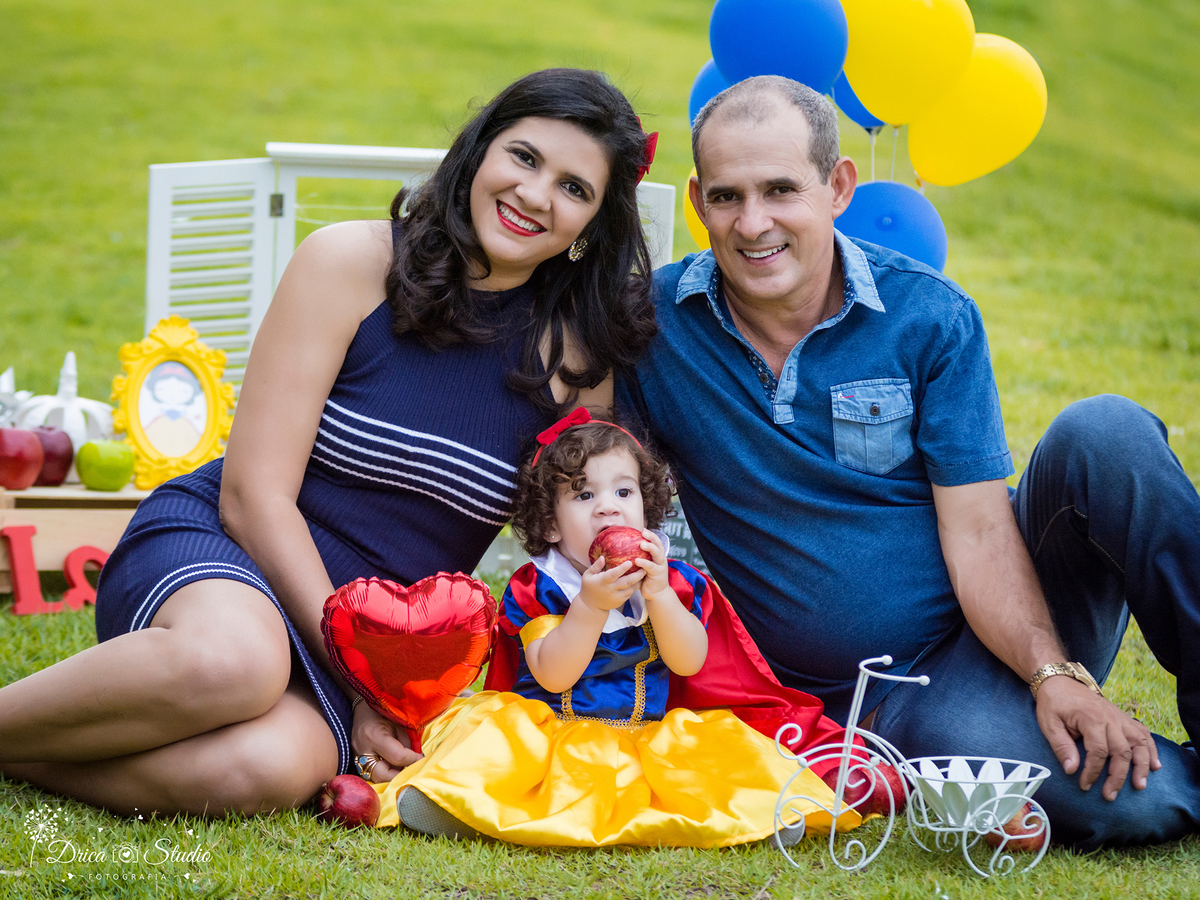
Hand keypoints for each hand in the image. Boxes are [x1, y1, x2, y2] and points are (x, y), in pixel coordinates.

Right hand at [351, 699, 422, 782]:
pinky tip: (394, 766)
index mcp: (374, 735)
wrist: (361, 706)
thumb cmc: (383, 710)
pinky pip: (371, 772)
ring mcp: (357, 756)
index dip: (413, 760)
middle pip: (382, 775)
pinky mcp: (355, 759)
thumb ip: (408, 742)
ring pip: (376, 777)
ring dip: (392, 775)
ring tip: (404, 768)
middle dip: (400, 775)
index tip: (423, 760)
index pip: (397, 757)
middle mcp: (363, 749)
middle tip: (412, 770)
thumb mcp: (399, 721)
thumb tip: (417, 760)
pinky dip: (385, 772)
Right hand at [579, 555, 643, 612]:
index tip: (630, 562)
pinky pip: (630, 593)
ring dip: (639, 581)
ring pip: (631, 589)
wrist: (591, 607)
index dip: (622, 569)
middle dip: (637, 575)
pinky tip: (639, 580)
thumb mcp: (587, 575)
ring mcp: (616, 597)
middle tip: (644, 567)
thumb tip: (603, 557)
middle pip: (626, 582)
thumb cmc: (589, 587)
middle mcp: (610, 590)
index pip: (613, 575)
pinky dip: (635, 587)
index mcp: (602, 582)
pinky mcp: (620, 602)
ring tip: (645, 573)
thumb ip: (596, 566)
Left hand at [634, 530, 670, 602]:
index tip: (642, 529)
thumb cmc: (647, 579)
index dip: (651, 535)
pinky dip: (644, 563)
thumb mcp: (644, 566)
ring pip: (657, 554)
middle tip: (643, 532)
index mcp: (658, 556)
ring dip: (650, 548)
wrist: (656, 594)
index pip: (656, 542)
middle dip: (652, 537)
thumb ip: (639, 557)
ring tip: (642, 544)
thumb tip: (624, 550)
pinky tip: (637, 561)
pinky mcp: (658, 574)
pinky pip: (651, 567)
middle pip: (659, 545)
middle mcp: (661, 559)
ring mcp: (661, 566)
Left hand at [1035, 675, 1160, 800]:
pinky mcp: (1124, 718)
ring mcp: (1120, 717)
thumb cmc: (1054, 704)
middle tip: (1110, 795)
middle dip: (1117, 776)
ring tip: (1139, 785)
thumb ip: (1061, 746)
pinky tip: (1154, 766)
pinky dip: (1151, 749)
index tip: (1085, 785)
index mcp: (1091, 718)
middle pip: (1122, 751)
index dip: (1093, 772)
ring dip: (1141, 766)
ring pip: (1139, 743)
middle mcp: (1110, 718)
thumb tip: (1071, 770)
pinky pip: (1143, 734)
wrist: (1061, 682)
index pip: (1098, 751)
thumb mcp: (1049, 724)